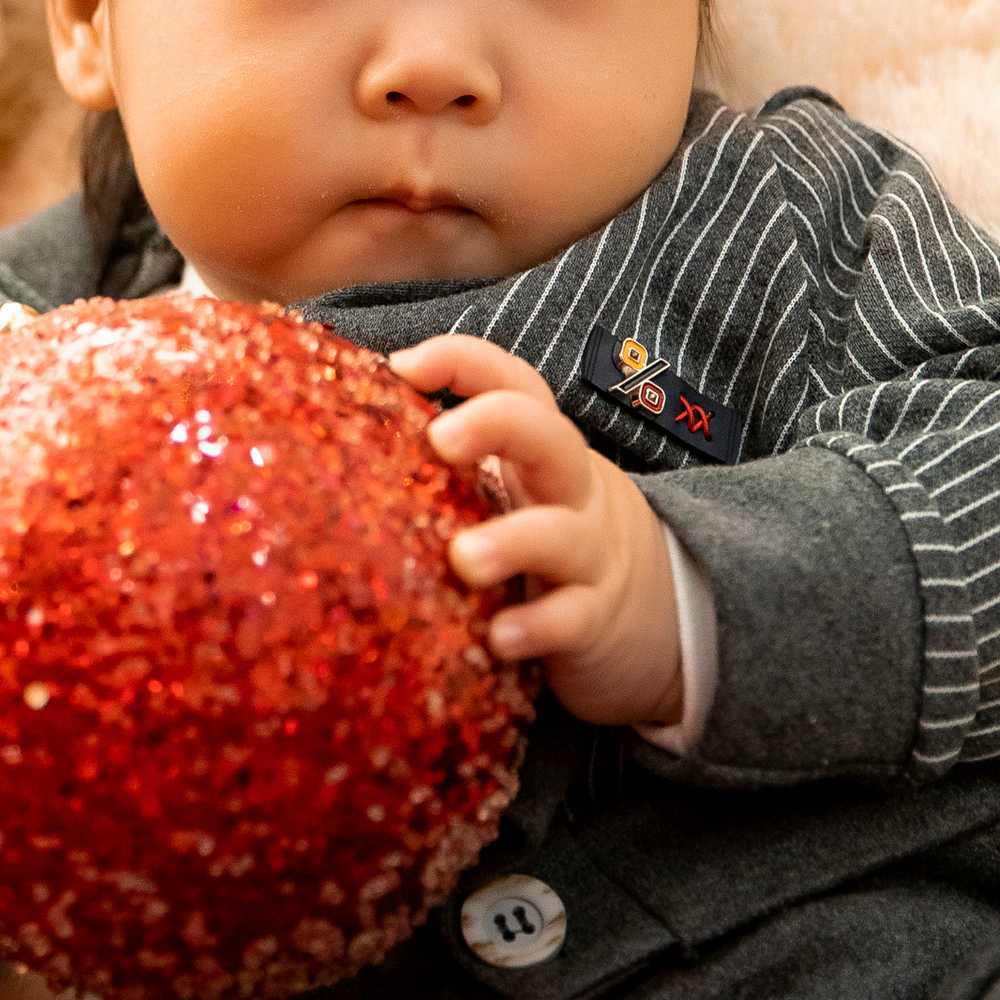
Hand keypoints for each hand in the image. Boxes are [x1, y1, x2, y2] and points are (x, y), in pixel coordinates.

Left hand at [392, 335, 682, 728]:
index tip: (404, 365)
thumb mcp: (516, 489)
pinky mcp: (592, 622)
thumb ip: (455, 465)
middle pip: (549, 438)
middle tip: (440, 437)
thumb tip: (341, 427)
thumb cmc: (549, 540)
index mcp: (540, 453)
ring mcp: (586, 556)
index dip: (466, 362)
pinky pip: (571, 620)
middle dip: (497, 424)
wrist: (658, 617)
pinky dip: (537, 627)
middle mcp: (568, 493)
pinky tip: (498, 638)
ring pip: (559, 535)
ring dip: (512, 541)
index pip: (516, 385)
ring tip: (464, 559)